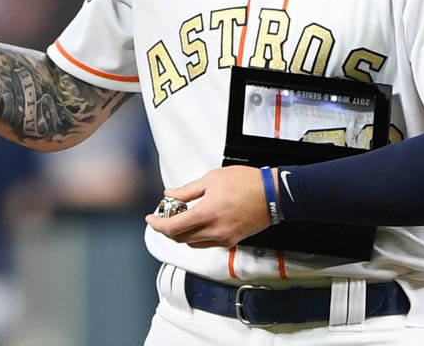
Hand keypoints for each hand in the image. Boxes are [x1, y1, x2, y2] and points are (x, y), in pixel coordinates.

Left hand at [144, 166, 270, 248]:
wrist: (273, 194)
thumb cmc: (246, 183)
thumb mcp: (211, 179)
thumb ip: (187, 190)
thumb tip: (170, 194)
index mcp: (206, 214)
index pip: (172, 228)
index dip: (157, 225)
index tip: (151, 219)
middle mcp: (214, 231)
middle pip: (180, 239)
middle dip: (167, 230)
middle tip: (164, 216)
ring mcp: (224, 238)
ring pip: (193, 244)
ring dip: (182, 234)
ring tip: (181, 218)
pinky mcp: (232, 241)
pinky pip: (207, 244)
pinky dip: (197, 236)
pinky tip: (197, 223)